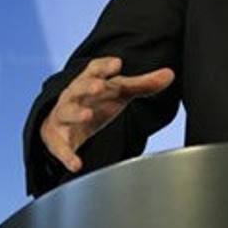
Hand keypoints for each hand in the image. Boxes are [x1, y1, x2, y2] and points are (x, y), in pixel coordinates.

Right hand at [40, 57, 174, 172]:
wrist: (63, 123)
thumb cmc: (96, 101)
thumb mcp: (119, 92)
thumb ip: (143, 84)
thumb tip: (170, 74)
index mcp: (90, 81)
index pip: (95, 69)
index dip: (105, 66)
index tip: (117, 64)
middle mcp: (74, 95)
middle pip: (78, 87)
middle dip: (88, 86)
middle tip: (100, 86)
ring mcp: (64, 116)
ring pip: (66, 111)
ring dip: (76, 113)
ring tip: (86, 115)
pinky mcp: (57, 138)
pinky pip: (61, 146)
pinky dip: (67, 155)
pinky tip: (77, 164)